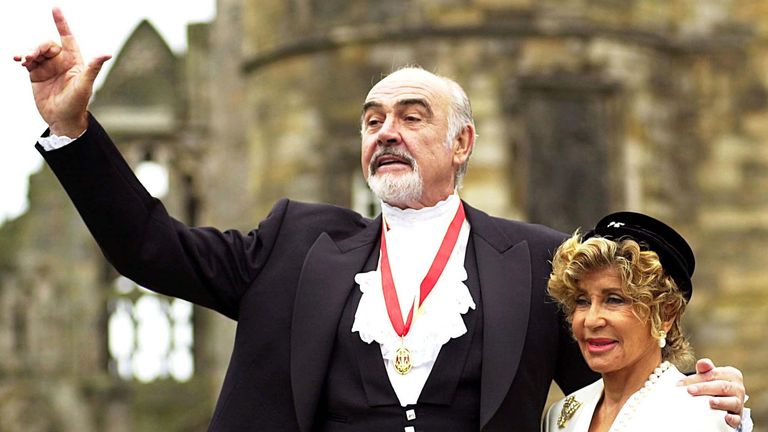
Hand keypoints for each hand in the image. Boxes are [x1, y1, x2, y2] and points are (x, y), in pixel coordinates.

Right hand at [13, 7, 110, 136]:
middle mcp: (61, 61)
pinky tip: (18, 59)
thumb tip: (107, 53)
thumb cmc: (78, 104)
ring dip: (28, 52)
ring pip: (36, 51)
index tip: (55, 8)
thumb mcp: (85, 85)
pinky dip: (22, 58)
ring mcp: (48, 67)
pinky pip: (27, 61)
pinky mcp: (36, 75)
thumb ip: (93, 68)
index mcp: (74, 61)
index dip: (62, 23)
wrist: (63, 120)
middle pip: (47, 45)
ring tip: (24, 60)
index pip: (67, 37)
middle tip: (31, 56)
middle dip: (38, 47)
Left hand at [679, 358, 745, 428]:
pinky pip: (737, 418)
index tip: (682, 383)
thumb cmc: (713, 384)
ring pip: (732, 402)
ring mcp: (739, 403)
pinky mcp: (738, 416)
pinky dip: (732, 419)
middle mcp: (738, 388)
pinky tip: (726, 418)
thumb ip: (705, 369)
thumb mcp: (709, 375)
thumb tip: (702, 363)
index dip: (697, 378)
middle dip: (705, 388)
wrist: (723, 401)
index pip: (714, 374)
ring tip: (710, 402)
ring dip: (721, 402)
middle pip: (722, 386)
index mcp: (732, 374)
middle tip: (690, 390)